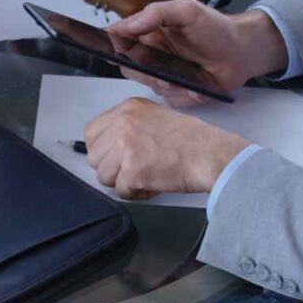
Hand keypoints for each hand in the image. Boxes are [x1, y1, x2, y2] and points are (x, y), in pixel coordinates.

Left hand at [84, 98, 249, 197]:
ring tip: (144, 177)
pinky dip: (136, 193)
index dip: (101, 150)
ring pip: (103, 175)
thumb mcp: (156, 117)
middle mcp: (123, 124)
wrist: (212, 154)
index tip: (112, 158)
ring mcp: (126, 146)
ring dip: (122, 182)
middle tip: (133, 170)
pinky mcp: (132, 169)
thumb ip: (130, 126)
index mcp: (128, 109)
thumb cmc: (194, 140)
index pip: (91, 132)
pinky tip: (153, 184)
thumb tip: (109, 146)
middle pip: (94, 157)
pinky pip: (120, 191)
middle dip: (111, 169)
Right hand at [106, 0, 288, 105]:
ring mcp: (163, 73)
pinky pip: (170, 100)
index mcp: (147, 32)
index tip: (115, 49)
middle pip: (128, 68)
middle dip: (143, 72)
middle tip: (160, 72)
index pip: (117, 38)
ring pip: (149, 86)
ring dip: (166, 85)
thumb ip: (157, 13)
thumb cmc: (216, 27)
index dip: (110, 44)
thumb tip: (129, 25)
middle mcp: (151, 54)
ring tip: (184, 79)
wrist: (243, 51)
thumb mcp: (187, 10)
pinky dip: (184, 96)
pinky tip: (198, 88)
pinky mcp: (178, 91)